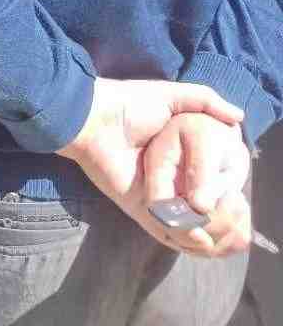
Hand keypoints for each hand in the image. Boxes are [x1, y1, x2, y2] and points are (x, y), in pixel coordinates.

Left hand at [57, 78, 243, 246]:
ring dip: (208, 225)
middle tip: (230, 203)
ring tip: (210, 213)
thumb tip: (239, 117)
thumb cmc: (130, 104)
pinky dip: (188, 236)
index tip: (236, 188)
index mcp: (183, 155)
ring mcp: (162, 199)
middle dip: (223, 212)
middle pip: (210, 207)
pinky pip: (171, 233)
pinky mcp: (145, 212)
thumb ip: (206, 100)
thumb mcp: (171, 96)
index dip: (231, 186)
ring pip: (195, 224)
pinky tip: (199, 231)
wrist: (93, 120)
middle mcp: (175, 180)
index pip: (217, 180)